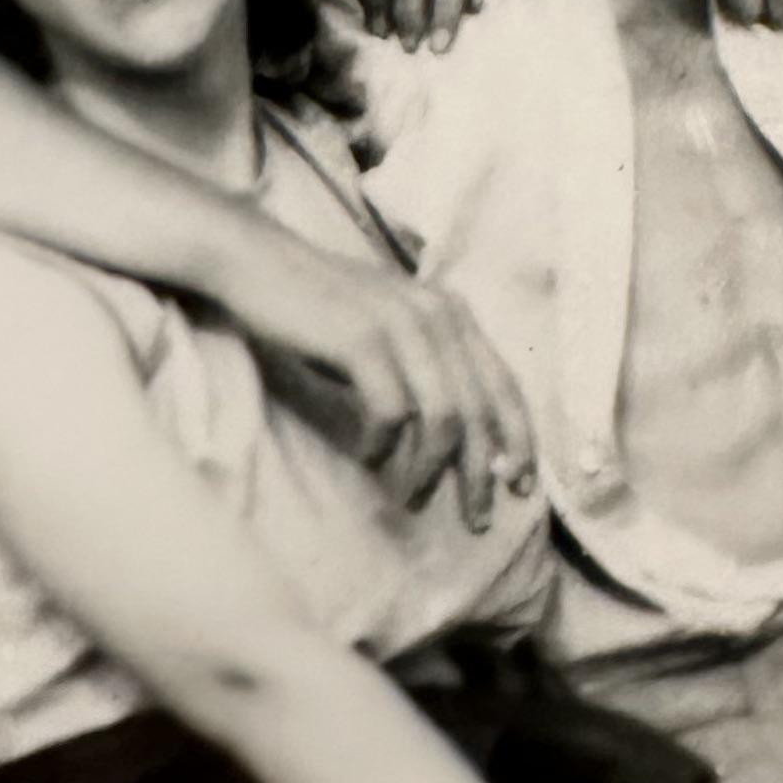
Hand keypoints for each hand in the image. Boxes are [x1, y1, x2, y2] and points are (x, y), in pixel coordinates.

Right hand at [223, 226, 534, 524]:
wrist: (260, 262)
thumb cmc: (322, 307)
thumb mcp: (389, 329)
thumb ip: (427, 366)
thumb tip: (459, 440)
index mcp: (452, 312)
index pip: (505, 384)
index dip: (519, 439)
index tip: (522, 488)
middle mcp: (438, 314)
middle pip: (478, 410)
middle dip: (481, 473)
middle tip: (477, 520)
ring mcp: (402, 324)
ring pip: (442, 418)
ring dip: (430, 471)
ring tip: (412, 500)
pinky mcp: (363, 339)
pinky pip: (390, 412)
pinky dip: (383, 446)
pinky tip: (368, 459)